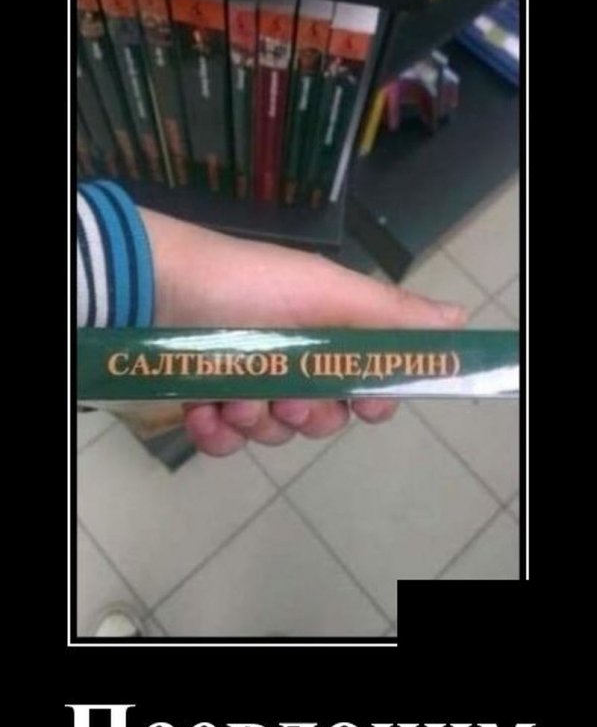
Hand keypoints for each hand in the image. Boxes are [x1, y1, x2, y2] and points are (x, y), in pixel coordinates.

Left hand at [141, 208, 466, 455]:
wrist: (154, 285)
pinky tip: (205, 413)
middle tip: (285, 395)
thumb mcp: (325, 291)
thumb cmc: (247, 286)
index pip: (367, 379)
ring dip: (257, 419)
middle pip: (323, 415)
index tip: (365, 402)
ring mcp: (247, 380)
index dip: (371, 397)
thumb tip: (457, 322)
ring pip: (275, 432)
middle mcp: (292, 356)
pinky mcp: (206, 398)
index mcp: (326, 329)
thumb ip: (389, 314)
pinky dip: (218, 433)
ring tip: (232, 395)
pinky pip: (227, 441)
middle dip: (307, 412)